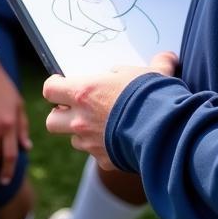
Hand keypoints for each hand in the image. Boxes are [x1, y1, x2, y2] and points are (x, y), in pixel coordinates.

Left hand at [42, 52, 177, 168]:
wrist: (165, 134)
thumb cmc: (152, 97)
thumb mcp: (151, 72)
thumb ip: (154, 64)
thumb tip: (167, 58)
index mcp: (83, 93)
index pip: (50, 90)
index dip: (54, 86)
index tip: (61, 82)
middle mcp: (81, 119)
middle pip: (51, 121)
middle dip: (59, 115)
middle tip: (74, 108)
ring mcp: (91, 143)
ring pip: (74, 140)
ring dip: (82, 133)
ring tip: (101, 124)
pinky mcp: (105, 161)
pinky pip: (98, 155)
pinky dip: (104, 149)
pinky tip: (120, 141)